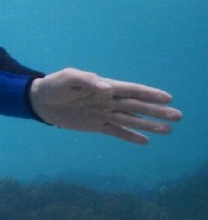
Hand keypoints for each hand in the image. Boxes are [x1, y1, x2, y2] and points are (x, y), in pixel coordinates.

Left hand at [29, 68, 181, 144]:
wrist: (40, 100)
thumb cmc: (54, 85)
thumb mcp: (67, 77)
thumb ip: (86, 80)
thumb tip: (106, 88)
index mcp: (104, 86)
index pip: (131, 90)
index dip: (149, 93)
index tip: (168, 98)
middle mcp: (107, 100)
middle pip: (137, 106)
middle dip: (157, 111)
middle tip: (178, 116)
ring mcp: (102, 113)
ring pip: (130, 120)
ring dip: (149, 125)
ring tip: (169, 130)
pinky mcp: (95, 125)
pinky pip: (116, 131)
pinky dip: (130, 136)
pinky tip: (145, 141)